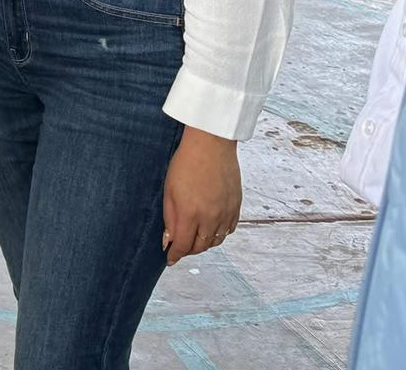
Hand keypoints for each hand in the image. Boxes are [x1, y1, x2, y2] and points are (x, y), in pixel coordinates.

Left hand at [162, 128, 241, 264]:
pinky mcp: (236, 207)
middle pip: (200, 247)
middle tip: (180, 248)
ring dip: (204, 244)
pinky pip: (229, 230)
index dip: (175, 255)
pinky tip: (211, 229)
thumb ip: (169, 218)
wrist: (211, 145)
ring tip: (194, 239)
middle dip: (188, 250)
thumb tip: (169, 241)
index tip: (169, 259)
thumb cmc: (185, 163)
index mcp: (189, 214)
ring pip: (216, 241)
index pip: (182, 245)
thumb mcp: (169, 190)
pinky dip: (219, 234)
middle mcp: (210, 218)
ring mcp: (225, 213)